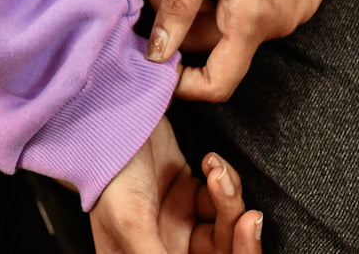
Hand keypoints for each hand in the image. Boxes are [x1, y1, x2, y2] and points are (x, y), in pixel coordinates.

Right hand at [88, 116, 262, 252]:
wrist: (110, 117)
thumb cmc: (110, 175)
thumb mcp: (133, 226)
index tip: (241, 237)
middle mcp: (167, 247)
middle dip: (240, 240)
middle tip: (249, 218)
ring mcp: (180, 222)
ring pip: (226, 227)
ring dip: (229, 200)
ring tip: (215, 172)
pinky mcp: (191, 193)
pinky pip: (223, 198)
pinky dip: (224, 180)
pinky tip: (210, 162)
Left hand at [144, 0, 328, 101]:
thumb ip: (179, 1)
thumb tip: (158, 52)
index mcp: (255, 16)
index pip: (218, 82)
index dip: (182, 81)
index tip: (154, 51)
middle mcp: (281, 22)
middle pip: (216, 41)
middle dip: (179, 7)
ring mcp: (296, 8)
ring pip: (231, 20)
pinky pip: (253, 5)